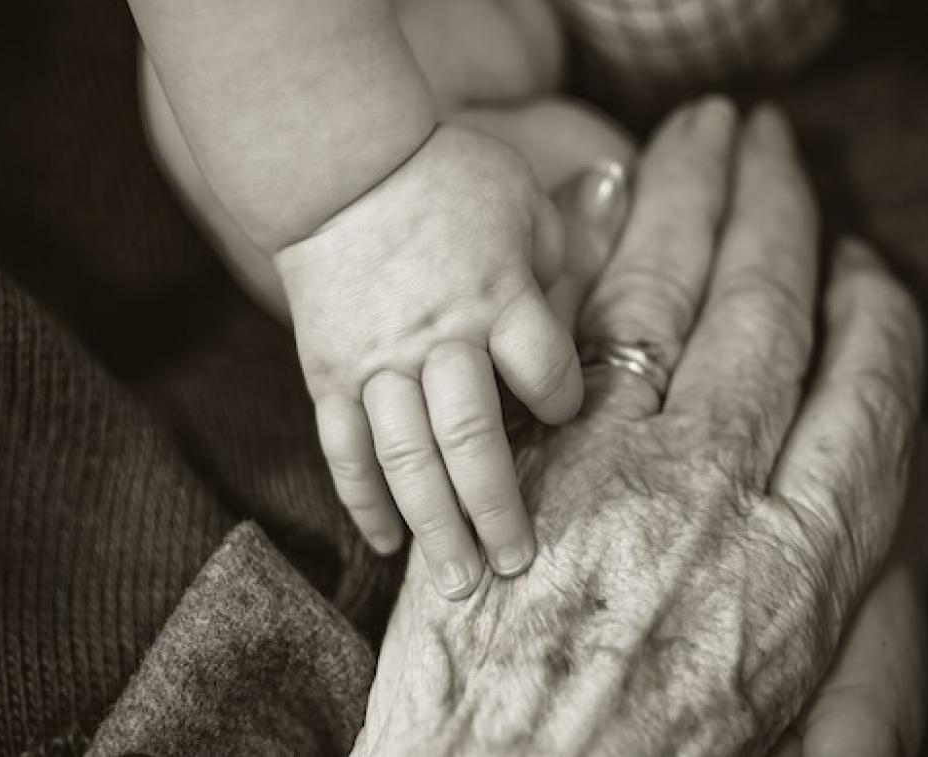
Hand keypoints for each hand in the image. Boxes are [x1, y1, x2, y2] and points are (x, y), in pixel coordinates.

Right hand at [278, 123, 581, 598]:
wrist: (339, 163)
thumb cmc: (450, 177)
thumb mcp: (526, 201)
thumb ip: (566, 262)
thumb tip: (598, 319)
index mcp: (498, 295)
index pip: (544, 373)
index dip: (564, 404)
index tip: (567, 418)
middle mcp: (438, 338)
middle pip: (473, 437)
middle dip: (498, 509)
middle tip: (517, 567)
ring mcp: (377, 362)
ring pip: (406, 458)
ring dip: (433, 525)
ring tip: (457, 584)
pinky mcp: (329, 374)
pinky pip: (345, 449)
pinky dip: (364, 500)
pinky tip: (387, 545)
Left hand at [353, 97, 927, 753]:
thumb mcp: (809, 711)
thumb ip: (859, 595)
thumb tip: (885, 490)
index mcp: (807, 564)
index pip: (868, 394)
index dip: (874, 314)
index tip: (870, 267)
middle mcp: (717, 494)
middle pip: (768, 314)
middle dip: (781, 212)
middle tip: (780, 148)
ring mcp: (609, 470)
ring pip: (668, 298)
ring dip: (693, 200)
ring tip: (708, 138)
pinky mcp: (519, 469)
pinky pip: (567, 336)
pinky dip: (593, 258)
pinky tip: (610, 208)